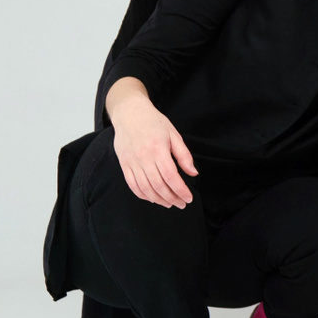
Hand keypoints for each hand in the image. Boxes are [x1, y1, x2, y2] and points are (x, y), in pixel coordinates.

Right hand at [106, 81, 196, 208]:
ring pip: (145, 188)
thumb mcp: (174, 134)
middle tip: (182, 203)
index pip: (171, 176)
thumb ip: (184, 155)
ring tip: (170, 203)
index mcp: (158, 149)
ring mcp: (132, 162)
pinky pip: (132, 185)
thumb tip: (193, 173)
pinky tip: (153, 198)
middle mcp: (143, 158)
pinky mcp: (124, 165)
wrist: (130, 114)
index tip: (189, 198)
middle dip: (172, 198)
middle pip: (158, 185)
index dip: (180, 190)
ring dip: (159, 200)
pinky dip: (143, 195)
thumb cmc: (154, 123)